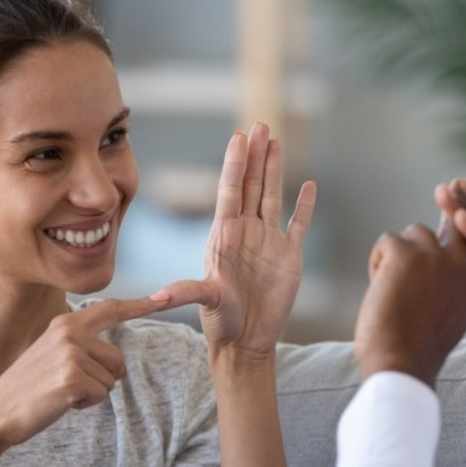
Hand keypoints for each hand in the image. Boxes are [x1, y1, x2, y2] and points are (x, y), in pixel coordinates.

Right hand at [0, 296, 179, 447]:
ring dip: (92, 393)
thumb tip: (120, 365)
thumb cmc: (29, 388)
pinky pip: (101, 395)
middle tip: (67, 384)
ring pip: (111, 380)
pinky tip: (61, 401)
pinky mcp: (73, 377)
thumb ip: (83, 348)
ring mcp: (71, 354)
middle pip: (119, 360)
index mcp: (65, 323)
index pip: (109, 310)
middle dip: (102, 379)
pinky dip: (85, 404)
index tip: (165, 297)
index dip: (139, 306)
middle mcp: (69, 333)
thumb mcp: (52, 354)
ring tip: (61, 392)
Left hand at [157, 123, 316, 357]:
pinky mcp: (289, 256)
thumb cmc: (221, 322)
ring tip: (276, 140)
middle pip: (251, 184)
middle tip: (260, 124)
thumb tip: (156, 297)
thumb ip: (185, 293)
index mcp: (225, 235)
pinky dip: (305, 206)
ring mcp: (268, 242)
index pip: (229, 190)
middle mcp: (246, 232)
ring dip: (275, 169)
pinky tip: (309, 185)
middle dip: (255, 154)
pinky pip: (298, 224)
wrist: (246, 341)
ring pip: (272, 196)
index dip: (234, 163)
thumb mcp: (203, 302)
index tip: (238, 137)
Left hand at [354, 215, 465, 387]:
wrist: (401, 365)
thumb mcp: (446, 320)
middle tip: (457, 184)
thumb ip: (448, 291)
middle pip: (456, 223)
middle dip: (456, 202)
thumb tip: (434, 271)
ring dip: (399, 255)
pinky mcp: (404, 252)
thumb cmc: (416, 352)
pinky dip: (377, 262)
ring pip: (412, 233)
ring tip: (393, 291)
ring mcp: (434, 256)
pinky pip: (386, 241)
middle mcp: (461, 266)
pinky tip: (379, 289)